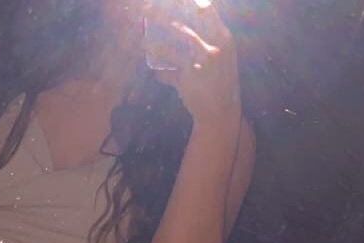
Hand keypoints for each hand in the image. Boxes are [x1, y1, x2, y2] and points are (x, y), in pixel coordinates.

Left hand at [143, 0, 240, 128]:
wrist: (221, 110)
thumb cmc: (221, 79)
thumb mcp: (222, 55)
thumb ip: (209, 37)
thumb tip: (190, 25)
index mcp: (223, 36)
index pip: (206, 8)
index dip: (187, 0)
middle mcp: (213, 47)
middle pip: (182, 25)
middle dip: (160, 16)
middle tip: (145, 10)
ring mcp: (198, 64)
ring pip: (168, 50)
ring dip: (151, 44)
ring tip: (139, 40)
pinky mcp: (186, 80)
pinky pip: (166, 73)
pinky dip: (158, 71)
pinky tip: (152, 69)